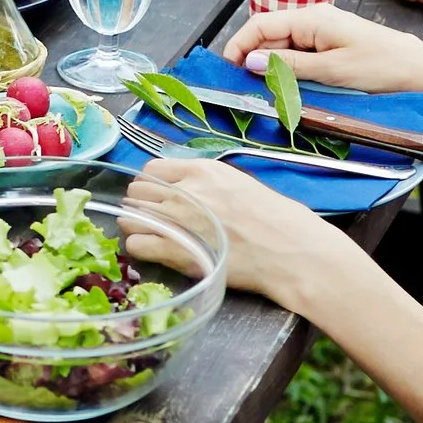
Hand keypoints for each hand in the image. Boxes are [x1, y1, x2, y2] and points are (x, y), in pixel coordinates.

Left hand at [125, 151, 343, 308]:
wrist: (291, 250)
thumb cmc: (277, 219)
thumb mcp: (239, 184)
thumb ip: (207, 183)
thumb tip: (187, 188)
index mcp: (201, 171)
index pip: (151, 170)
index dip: (151, 186)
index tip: (157, 197)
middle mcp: (185, 191)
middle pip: (136, 193)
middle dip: (140, 206)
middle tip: (151, 220)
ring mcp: (179, 220)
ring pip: (131, 218)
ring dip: (136, 227)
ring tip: (150, 236)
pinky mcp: (178, 251)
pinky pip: (138, 245)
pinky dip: (140, 248)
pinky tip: (153, 252)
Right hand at [224, 0, 422, 91]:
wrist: (420, 71)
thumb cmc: (382, 66)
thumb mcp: (331, 70)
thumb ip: (290, 66)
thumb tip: (253, 62)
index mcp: (311, 18)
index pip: (260, 24)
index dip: (239, 45)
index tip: (227, 69)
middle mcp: (313, 20)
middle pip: (269, 36)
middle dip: (253, 59)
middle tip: (244, 88)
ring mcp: (322, 33)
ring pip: (283, 48)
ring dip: (272, 68)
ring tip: (266, 91)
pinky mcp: (330, 46)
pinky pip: (299, 56)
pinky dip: (289, 71)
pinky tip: (289, 87)